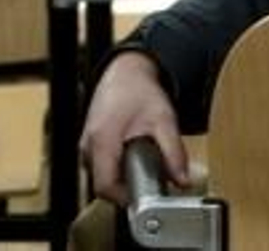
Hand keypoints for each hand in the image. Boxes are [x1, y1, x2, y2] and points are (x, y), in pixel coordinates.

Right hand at [78, 52, 188, 205]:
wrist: (125, 71)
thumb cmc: (138, 90)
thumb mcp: (163, 120)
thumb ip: (174, 153)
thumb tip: (182, 180)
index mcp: (103, 139)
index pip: (104, 187)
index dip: (124, 198)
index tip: (144, 197)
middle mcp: (88, 144)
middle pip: (103, 185)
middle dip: (127, 188)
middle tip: (149, 178)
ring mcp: (86, 144)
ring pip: (101, 176)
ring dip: (122, 177)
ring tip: (141, 161)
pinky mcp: (90, 143)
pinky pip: (101, 166)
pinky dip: (117, 167)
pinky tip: (131, 155)